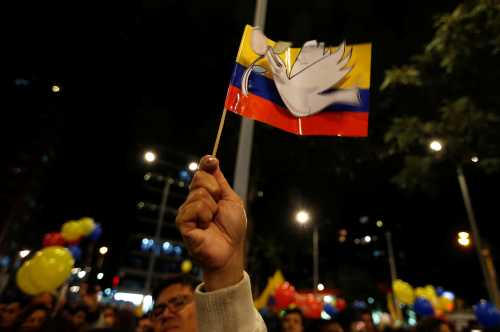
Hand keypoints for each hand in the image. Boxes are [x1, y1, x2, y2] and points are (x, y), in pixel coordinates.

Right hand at [176, 155, 245, 290]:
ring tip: (213, 221)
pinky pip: (193, 207)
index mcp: (206, 193)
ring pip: (198, 193)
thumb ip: (220, 181)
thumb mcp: (231, 200)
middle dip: (214, 190)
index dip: (206, 164)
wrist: (230, 250)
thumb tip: (211, 159)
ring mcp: (187, 211)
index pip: (202, 172)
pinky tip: (205, 227)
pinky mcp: (182, 222)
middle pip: (200, 177)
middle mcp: (194, 200)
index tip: (212, 160)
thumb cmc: (232, 228)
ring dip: (212, 208)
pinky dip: (204, 215)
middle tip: (219, 208)